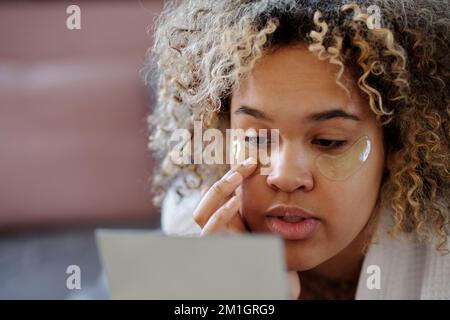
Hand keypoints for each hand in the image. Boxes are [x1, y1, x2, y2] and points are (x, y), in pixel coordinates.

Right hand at [193, 157, 301, 299]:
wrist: (278, 286)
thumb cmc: (275, 262)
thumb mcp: (266, 233)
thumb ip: (259, 214)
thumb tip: (260, 186)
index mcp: (226, 228)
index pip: (217, 199)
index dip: (229, 179)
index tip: (251, 163)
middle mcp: (216, 235)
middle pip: (207, 202)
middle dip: (224, 180)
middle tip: (247, 163)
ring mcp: (214, 245)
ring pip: (201, 214)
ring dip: (219, 191)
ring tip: (238, 175)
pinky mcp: (218, 254)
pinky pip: (209, 234)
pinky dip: (219, 215)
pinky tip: (235, 202)